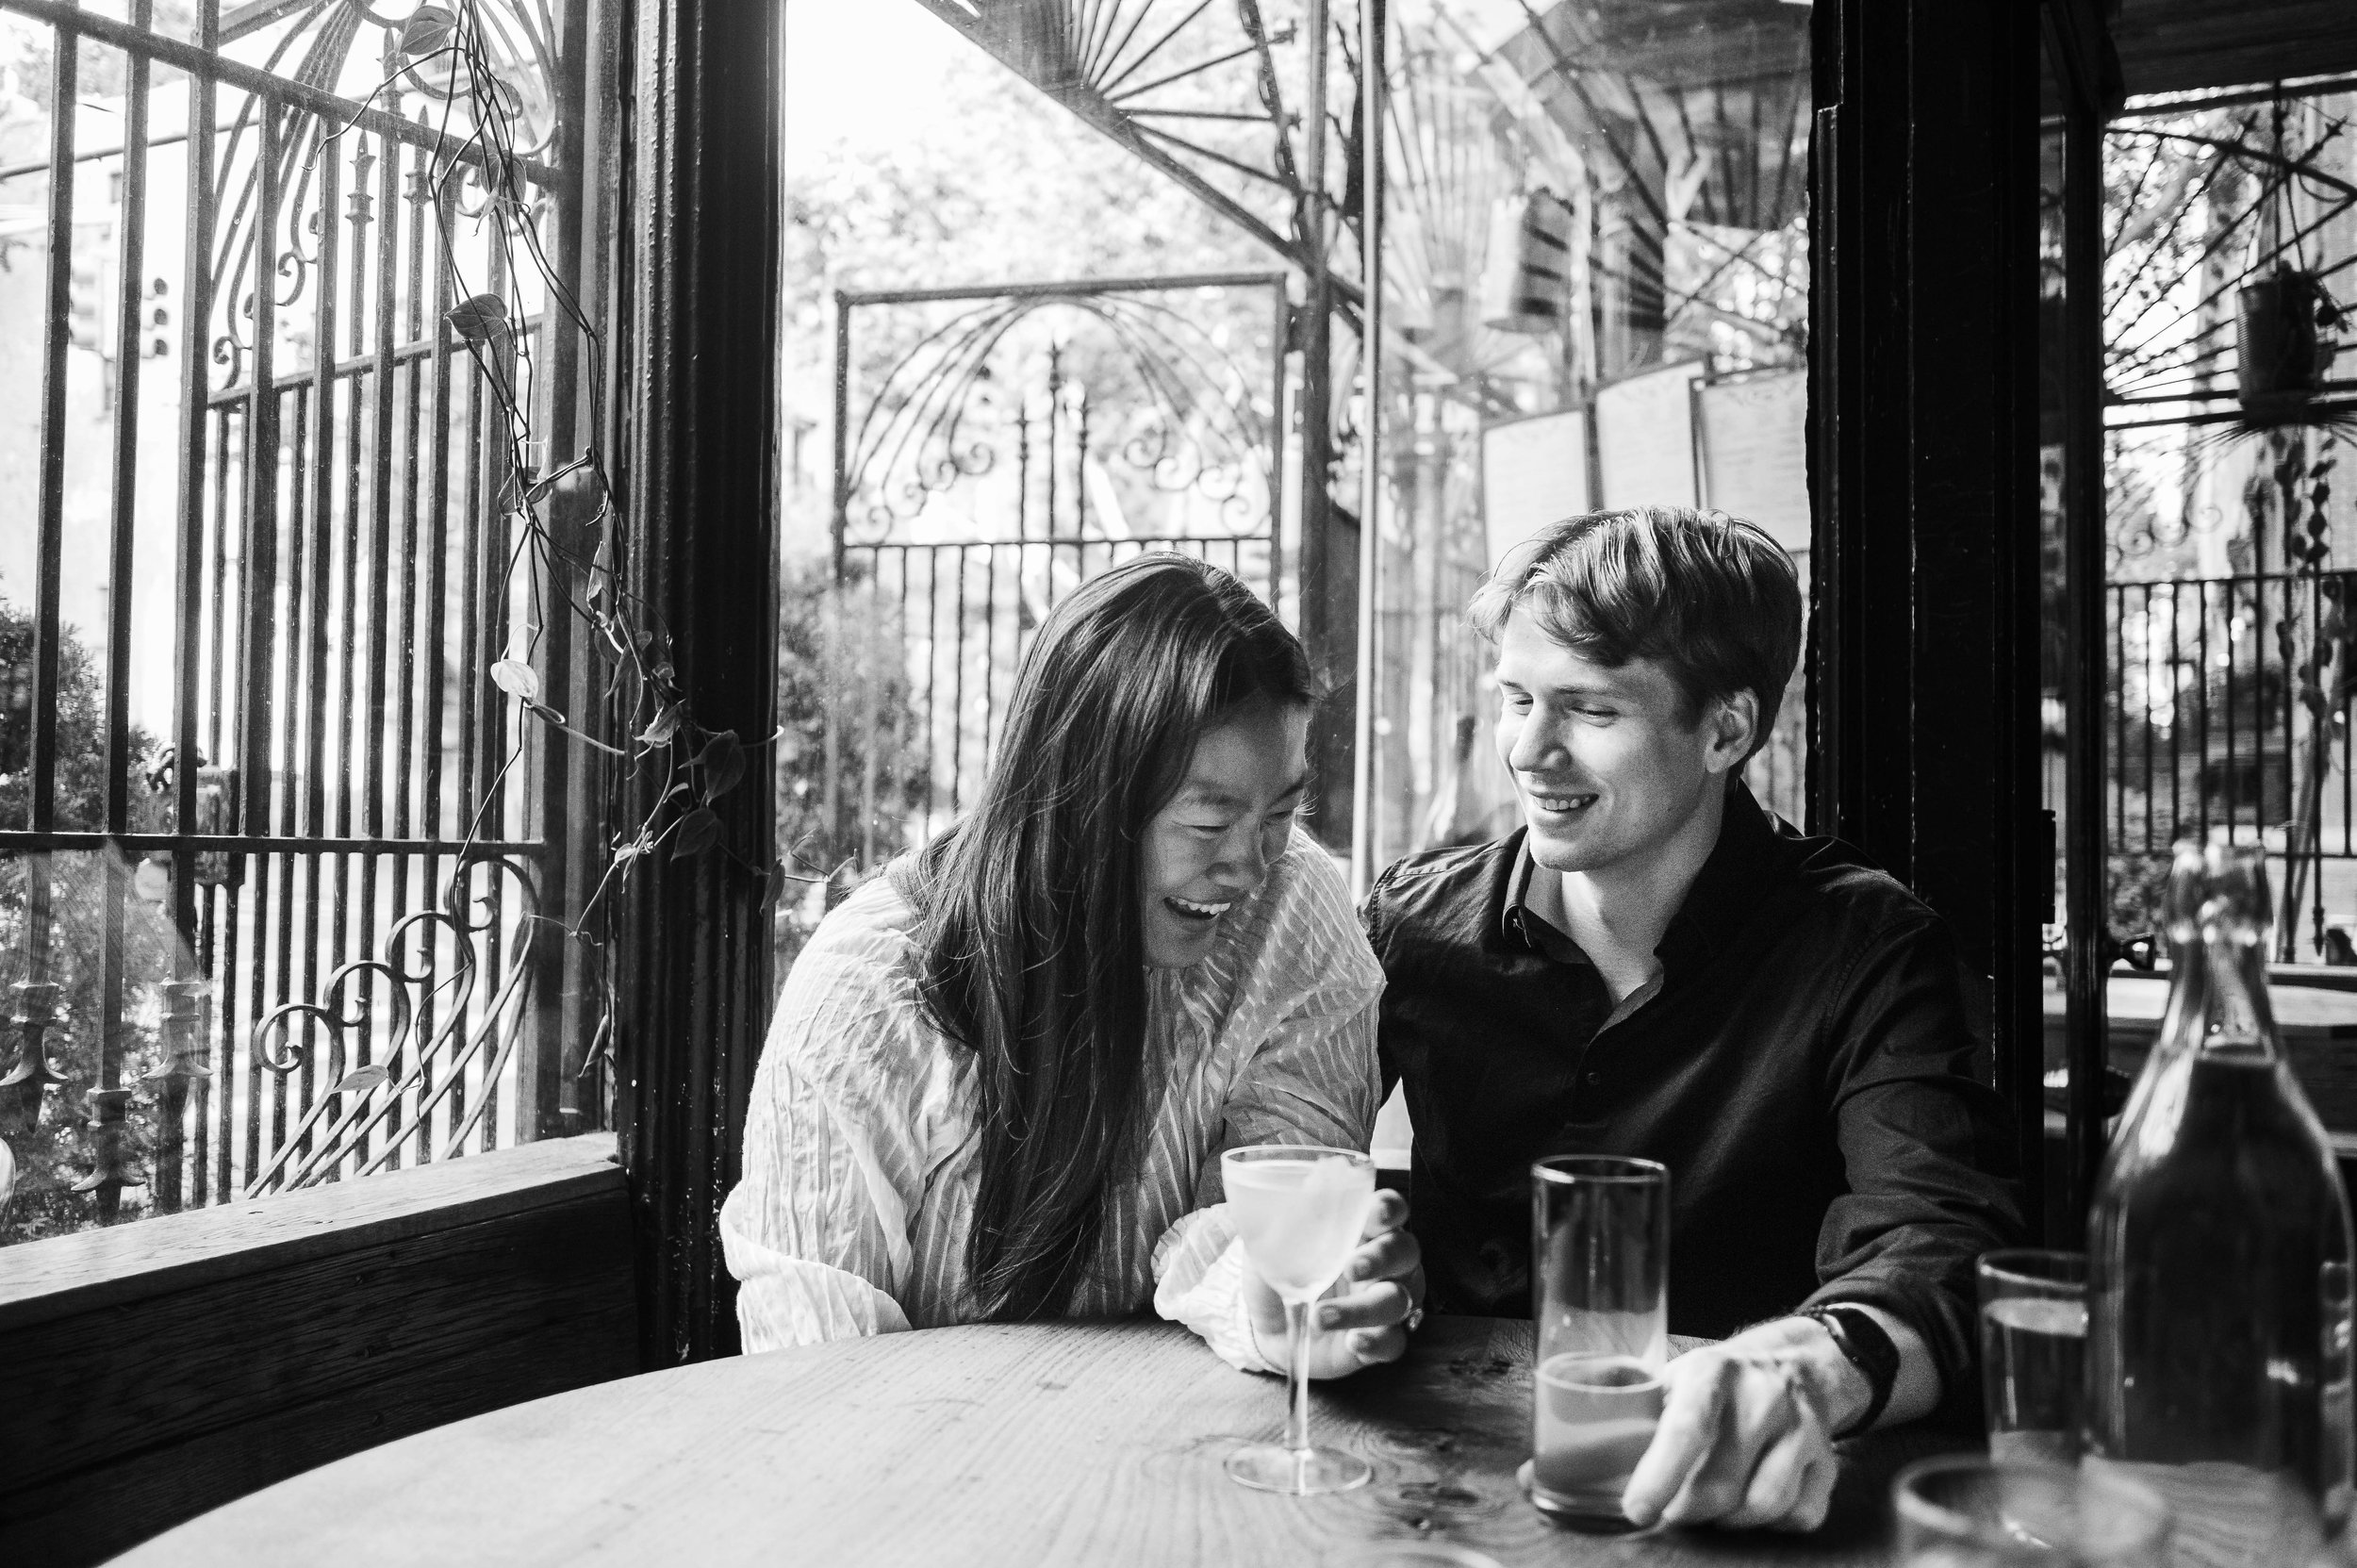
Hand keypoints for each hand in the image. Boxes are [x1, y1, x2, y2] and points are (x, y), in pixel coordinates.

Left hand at [1243, 1188, 1424, 1378]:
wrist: (1266, 1327)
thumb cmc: (1278, 1273)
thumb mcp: (1273, 1244)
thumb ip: (1289, 1222)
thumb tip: (1303, 1194)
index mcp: (1358, 1228)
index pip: (1390, 1209)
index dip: (1390, 1209)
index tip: (1378, 1214)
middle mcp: (1381, 1262)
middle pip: (1405, 1251)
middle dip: (1383, 1257)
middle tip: (1352, 1268)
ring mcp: (1382, 1302)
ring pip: (1399, 1300)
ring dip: (1363, 1308)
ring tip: (1321, 1316)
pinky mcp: (1379, 1340)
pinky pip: (1394, 1342)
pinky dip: (1376, 1342)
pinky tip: (1353, 1342)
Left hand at [1618, 1319, 1856, 1532]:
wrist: (1794, 1363)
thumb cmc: (1717, 1384)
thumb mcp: (1673, 1381)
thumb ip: (1633, 1421)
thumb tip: (1565, 1471)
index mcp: (1712, 1371)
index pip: (1687, 1429)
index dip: (1660, 1476)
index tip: (1637, 1511)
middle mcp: (1764, 1395)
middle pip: (1722, 1484)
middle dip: (1687, 1510)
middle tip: (1671, 1510)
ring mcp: (1803, 1428)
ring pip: (1763, 1506)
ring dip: (1728, 1521)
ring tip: (1711, 1508)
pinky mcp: (1828, 1460)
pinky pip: (1799, 1516)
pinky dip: (1771, 1524)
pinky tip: (1752, 1501)